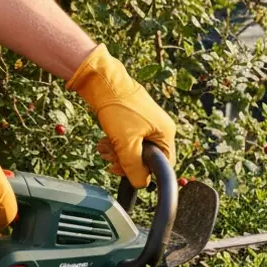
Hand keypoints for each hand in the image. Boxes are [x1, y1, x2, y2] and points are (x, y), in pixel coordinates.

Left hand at [67, 46, 176, 188]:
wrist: (101, 81)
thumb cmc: (118, 108)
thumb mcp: (127, 143)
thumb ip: (134, 167)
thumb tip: (140, 184)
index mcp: (165, 133)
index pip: (163, 164)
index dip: (145, 172)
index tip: (126, 171)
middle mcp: (160, 129)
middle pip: (147, 158)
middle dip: (127, 162)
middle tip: (111, 160)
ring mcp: (146, 124)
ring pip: (135, 149)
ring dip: (118, 153)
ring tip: (104, 147)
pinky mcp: (133, 120)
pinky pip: (128, 139)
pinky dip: (116, 143)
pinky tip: (104, 141)